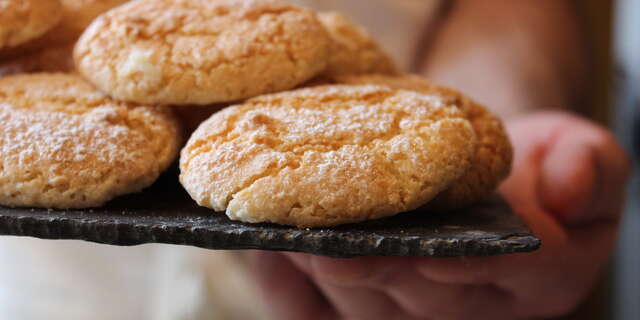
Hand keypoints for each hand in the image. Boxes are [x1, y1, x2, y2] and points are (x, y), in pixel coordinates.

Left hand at [248, 112, 629, 319]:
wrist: (474, 179)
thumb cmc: (524, 166)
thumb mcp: (577, 153)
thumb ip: (590, 169)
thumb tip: (566, 184)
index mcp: (532, 279)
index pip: (496, 278)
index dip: (454, 267)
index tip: (420, 245)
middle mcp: (467, 309)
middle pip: (414, 299)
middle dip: (371, 267)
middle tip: (329, 232)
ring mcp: (406, 312)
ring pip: (358, 307)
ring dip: (321, 268)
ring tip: (288, 227)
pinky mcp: (355, 307)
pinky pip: (314, 314)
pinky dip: (285, 286)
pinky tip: (266, 250)